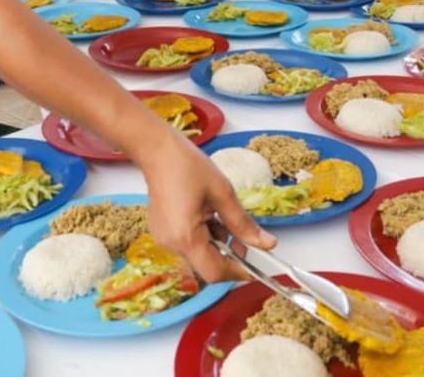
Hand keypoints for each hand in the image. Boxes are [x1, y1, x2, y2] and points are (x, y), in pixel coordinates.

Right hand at [140, 131, 274, 282]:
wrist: (157, 150)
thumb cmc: (186, 165)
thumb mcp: (222, 193)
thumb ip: (244, 223)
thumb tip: (267, 244)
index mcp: (186, 237)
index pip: (215, 272)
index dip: (238, 272)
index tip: (255, 266)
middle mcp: (171, 244)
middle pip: (206, 265)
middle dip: (228, 254)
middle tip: (242, 235)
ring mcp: (164, 238)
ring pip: (198, 254)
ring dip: (217, 242)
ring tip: (221, 215)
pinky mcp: (163, 232)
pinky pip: (188, 244)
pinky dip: (203, 236)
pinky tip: (207, 214)